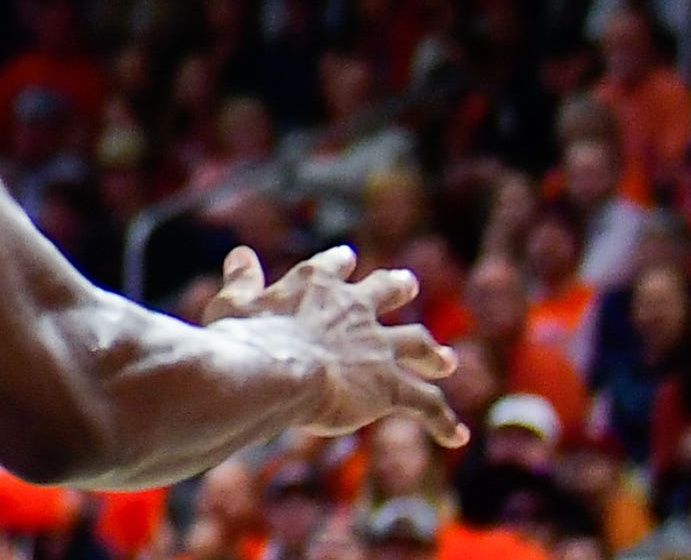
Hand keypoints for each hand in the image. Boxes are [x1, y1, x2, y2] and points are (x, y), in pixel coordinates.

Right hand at [203, 246, 464, 445]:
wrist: (274, 371)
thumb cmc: (245, 338)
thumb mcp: (235, 303)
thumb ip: (243, 281)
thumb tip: (240, 254)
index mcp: (313, 286)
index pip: (331, 268)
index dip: (339, 264)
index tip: (347, 257)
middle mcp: (352, 309)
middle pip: (384, 291)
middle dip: (397, 288)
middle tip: (408, 283)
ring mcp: (376, 346)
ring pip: (415, 343)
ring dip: (432, 353)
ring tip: (446, 361)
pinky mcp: (390, 385)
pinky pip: (426, 403)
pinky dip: (442, 420)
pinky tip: (456, 437)